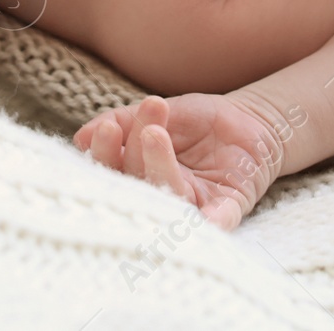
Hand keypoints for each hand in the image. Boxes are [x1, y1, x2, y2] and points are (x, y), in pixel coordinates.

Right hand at [75, 94, 285, 229]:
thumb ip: (124, 121)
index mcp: (138, 174)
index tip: (106, 127)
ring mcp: (191, 205)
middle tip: (140, 125)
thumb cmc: (200, 120)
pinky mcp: (225, 210)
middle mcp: (160, 194)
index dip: (105, 152)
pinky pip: (217, 221)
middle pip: (137, 183)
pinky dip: (210, 222)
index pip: (113, 169)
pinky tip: (203, 219)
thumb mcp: (162, 110)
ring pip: (169, 198)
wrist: (251, 120)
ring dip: (159, 167)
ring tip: (156, 133)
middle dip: (133, 153)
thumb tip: (81, 138)